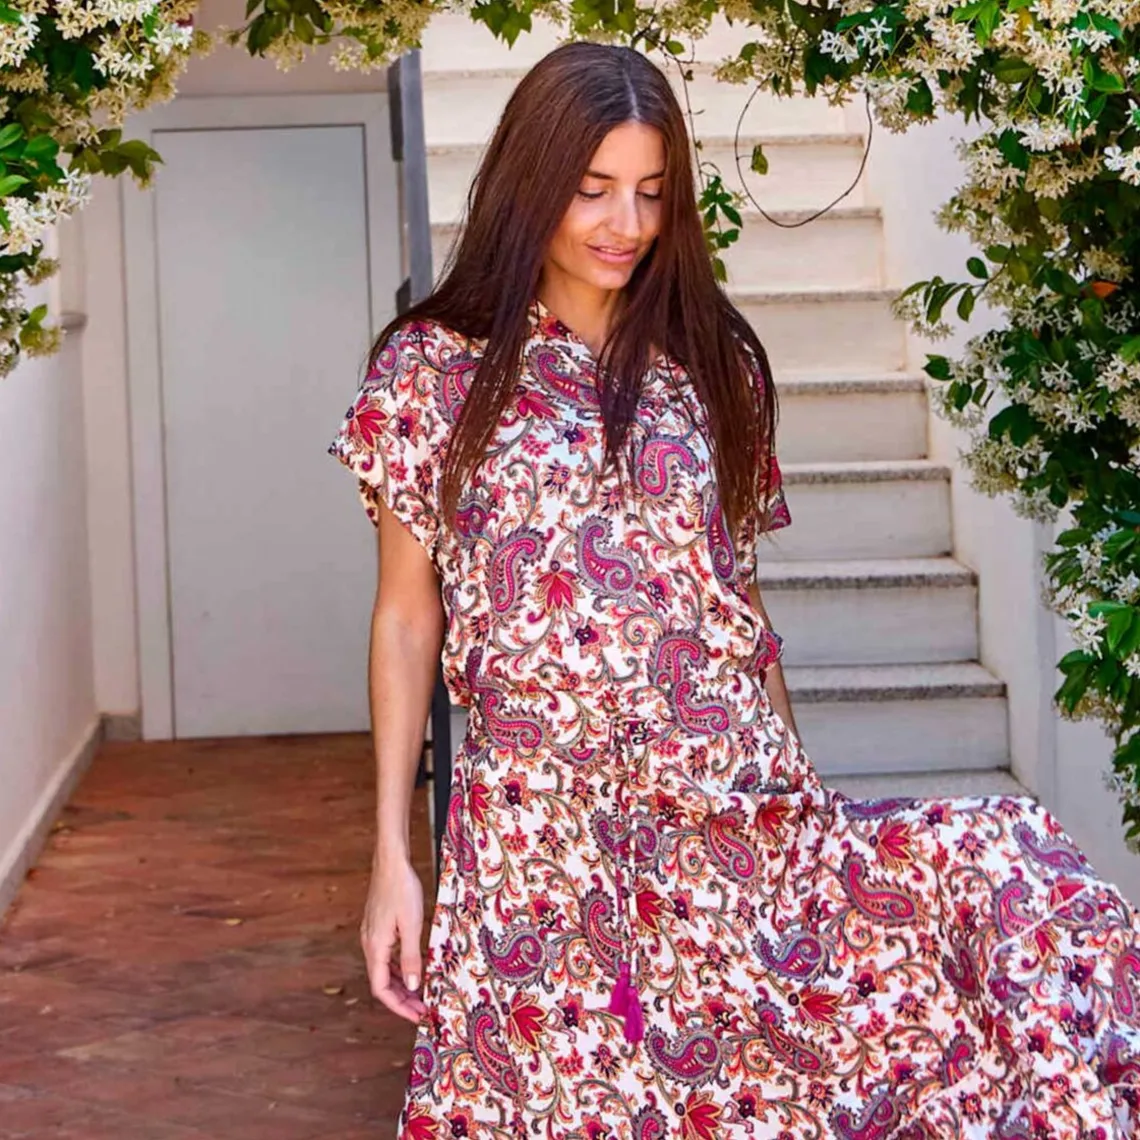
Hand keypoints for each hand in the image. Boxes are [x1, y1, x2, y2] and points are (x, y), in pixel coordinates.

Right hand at [360, 852, 428, 1023]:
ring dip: (401, 984)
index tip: (417, 1017)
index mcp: (375, 947)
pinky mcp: (379, 925)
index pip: (381, 989)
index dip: (398, 1007)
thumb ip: (411, 957)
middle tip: (423, 1010)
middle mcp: (369, 943)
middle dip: (402, 999)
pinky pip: (386, 956)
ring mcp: (372, 934)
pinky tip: (414, 967)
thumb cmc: (402, 889)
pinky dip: (398, 967)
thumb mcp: (412, 925)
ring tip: (421, 994)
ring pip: (384, 969)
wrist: (391, 860)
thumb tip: (412, 985)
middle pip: (381, 982)